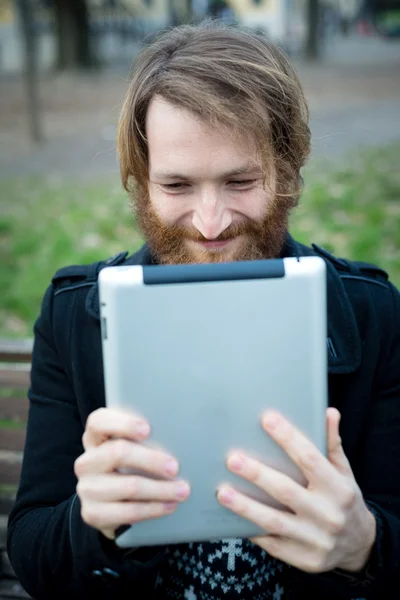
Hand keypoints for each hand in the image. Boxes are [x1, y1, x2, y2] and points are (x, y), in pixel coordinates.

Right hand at [74, 408, 189, 540]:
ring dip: (160, 489)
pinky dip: (153, 509)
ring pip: (128, 485)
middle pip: (117, 453)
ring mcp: (86, 488)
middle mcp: (87, 461)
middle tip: (175, 467)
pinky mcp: (92, 513)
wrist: (110, 506)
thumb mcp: (131, 449)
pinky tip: (169, 506)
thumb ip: (143, 440)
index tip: (147, 429)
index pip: (98, 422)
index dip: (123, 424)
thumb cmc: (128, 468)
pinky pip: (128, 511)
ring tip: (181, 490)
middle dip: (151, 460)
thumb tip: (177, 438)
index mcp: (94, 438)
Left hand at [217, 408, 375, 573]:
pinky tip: (231, 518)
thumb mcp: (344, 472)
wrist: (359, 545)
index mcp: (339, 488)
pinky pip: (272, 544)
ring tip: (223, 492)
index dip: (288, 438)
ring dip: (245, 507)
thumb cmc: (344, 499)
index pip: (309, 459)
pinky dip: (252, 530)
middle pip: (287, 491)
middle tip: (232, 459)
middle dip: (258, 474)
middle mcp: (328, 515)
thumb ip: (332, 443)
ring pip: (274, 521)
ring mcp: (315, 540)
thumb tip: (328, 412)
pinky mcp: (303, 559)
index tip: (266, 419)